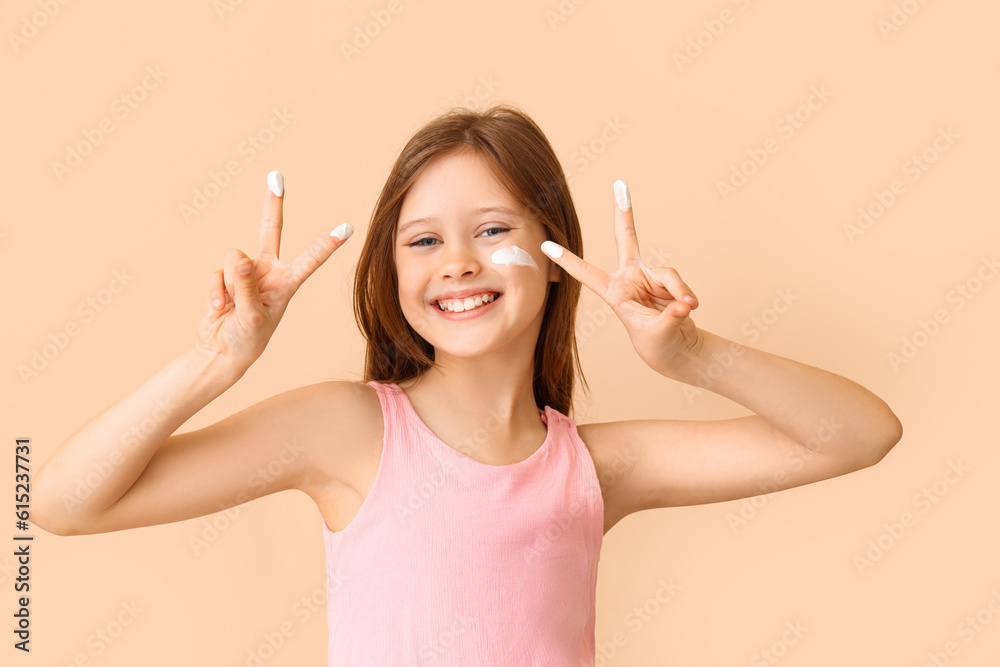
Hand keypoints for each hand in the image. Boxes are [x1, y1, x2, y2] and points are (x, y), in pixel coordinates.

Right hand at [193, 171, 353, 374]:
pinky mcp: (224, 276)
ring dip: (228, 284)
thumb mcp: (252, 317)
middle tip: (276, 176)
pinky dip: (215, 292)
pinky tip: (219, 309)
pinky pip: (215, 273)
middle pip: (270, 229)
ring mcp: (245, 272)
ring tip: (231, 307)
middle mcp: (269, 271)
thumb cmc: (247, 339)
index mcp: (287, 283)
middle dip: (272, 203)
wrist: (221, 351)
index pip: (311, 259)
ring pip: (233, 258)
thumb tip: (239, 260)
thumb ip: (245, 288)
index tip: (348, 227)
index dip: (328, 243)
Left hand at [540, 179, 701, 376]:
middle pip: (626, 238)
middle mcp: (630, 279)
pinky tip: (690, 308)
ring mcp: (650, 276)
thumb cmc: (657, 345)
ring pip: (668, 274)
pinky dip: (686, 295)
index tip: (545, 245)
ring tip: (686, 309)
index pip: (586, 273)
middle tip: (620, 184)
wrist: (675, 349)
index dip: (566, 260)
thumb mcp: (659, 335)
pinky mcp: (669, 280)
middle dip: (624, 212)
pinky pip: (679, 282)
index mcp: (615, 293)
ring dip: (679, 292)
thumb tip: (685, 304)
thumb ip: (670, 318)